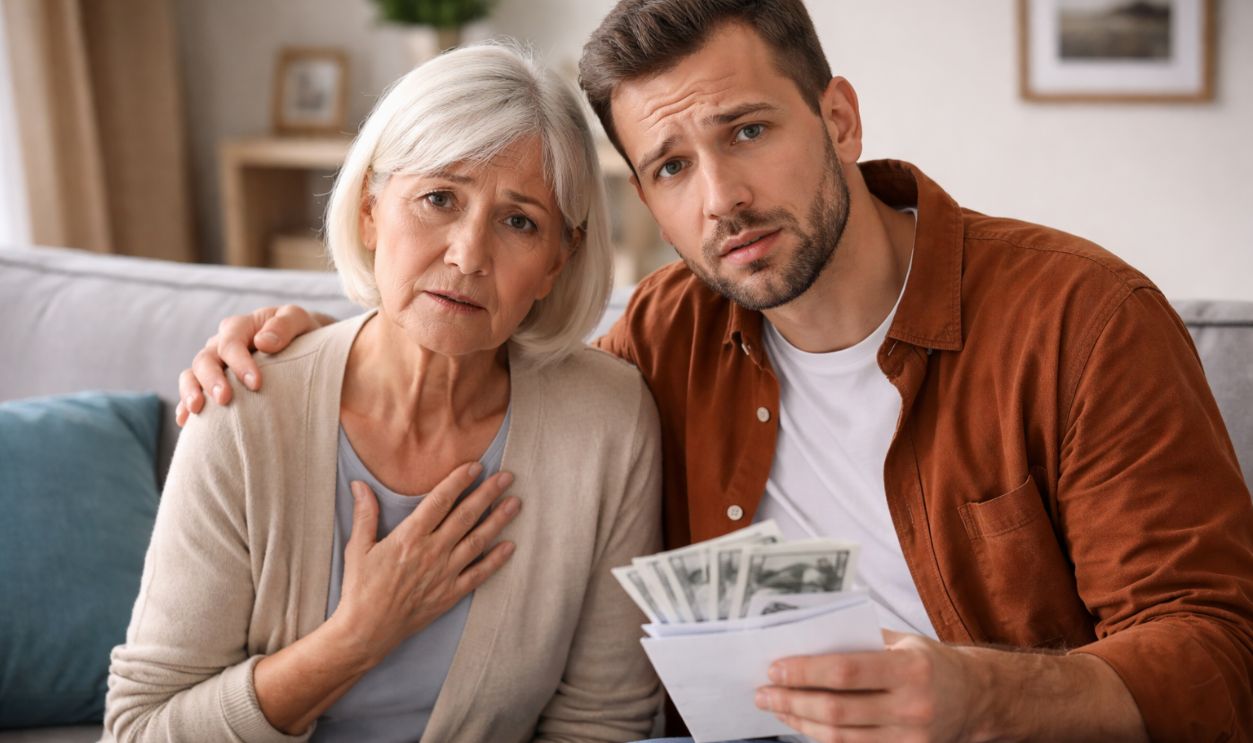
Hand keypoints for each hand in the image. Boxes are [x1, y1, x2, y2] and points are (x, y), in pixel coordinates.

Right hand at [175, 304, 327, 425]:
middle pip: (205, 359)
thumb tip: (263, 342)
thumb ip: (284, 324)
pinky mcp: (213, 382)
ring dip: (191, 391)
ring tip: (197, 409)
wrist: (304, 344)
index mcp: (241, 327)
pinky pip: (192, 391)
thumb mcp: (298, 319)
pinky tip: (186, 421)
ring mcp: (215, 364)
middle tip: (224, 399)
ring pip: (191, 374)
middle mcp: (221, 344)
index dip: (240, 363)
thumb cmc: (302, 332)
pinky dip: (185, 405)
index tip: (256, 384)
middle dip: (212, 380)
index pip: (231, 343)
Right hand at [330, 462, 520, 666]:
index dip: (459, 481)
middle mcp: (432, 552)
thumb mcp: (358, 548)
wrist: (366, 631)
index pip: (440, 501)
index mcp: (409, 537)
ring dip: (498, 520)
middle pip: (466, 516)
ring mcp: (444, 574)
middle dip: (488, 493)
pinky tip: (510, 545)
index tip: (475, 466)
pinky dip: (496, 559)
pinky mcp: (450, 594)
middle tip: (507, 477)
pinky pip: (479, 574)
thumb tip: (359, 484)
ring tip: (515, 503)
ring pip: (478, 541)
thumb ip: (365, 514)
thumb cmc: (360, 588)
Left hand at [755, 630, 987, 742]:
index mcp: (910, 669)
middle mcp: (912, 706)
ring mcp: (910, 738)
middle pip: (837, 710)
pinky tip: (803, 723)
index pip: (846, 671)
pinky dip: (822, 737)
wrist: (977, 699)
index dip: (805, 672)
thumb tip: (804, 640)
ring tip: (775, 707)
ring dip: (800, 722)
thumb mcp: (903, 641)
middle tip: (763, 692)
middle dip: (792, 701)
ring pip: (840, 737)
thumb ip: (859, 641)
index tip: (774, 668)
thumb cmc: (930, 663)